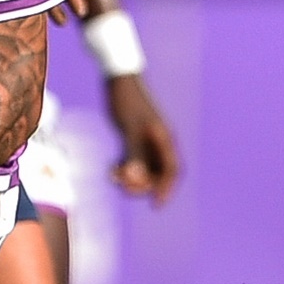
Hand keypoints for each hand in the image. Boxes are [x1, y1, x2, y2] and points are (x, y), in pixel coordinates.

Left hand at [104, 73, 181, 204]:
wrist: (118, 79)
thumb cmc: (127, 102)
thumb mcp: (129, 129)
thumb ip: (134, 154)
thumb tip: (136, 179)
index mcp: (164, 138)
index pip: (171, 170)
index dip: (166, 189)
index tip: (156, 204)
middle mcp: (158, 141)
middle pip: (157, 172)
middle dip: (142, 183)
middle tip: (123, 185)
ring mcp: (146, 140)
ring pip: (144, 167)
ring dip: (132, 176)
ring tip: (114, 176)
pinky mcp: (134, 137)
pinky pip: (134, 159)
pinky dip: (125, 167)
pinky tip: (111, 171)